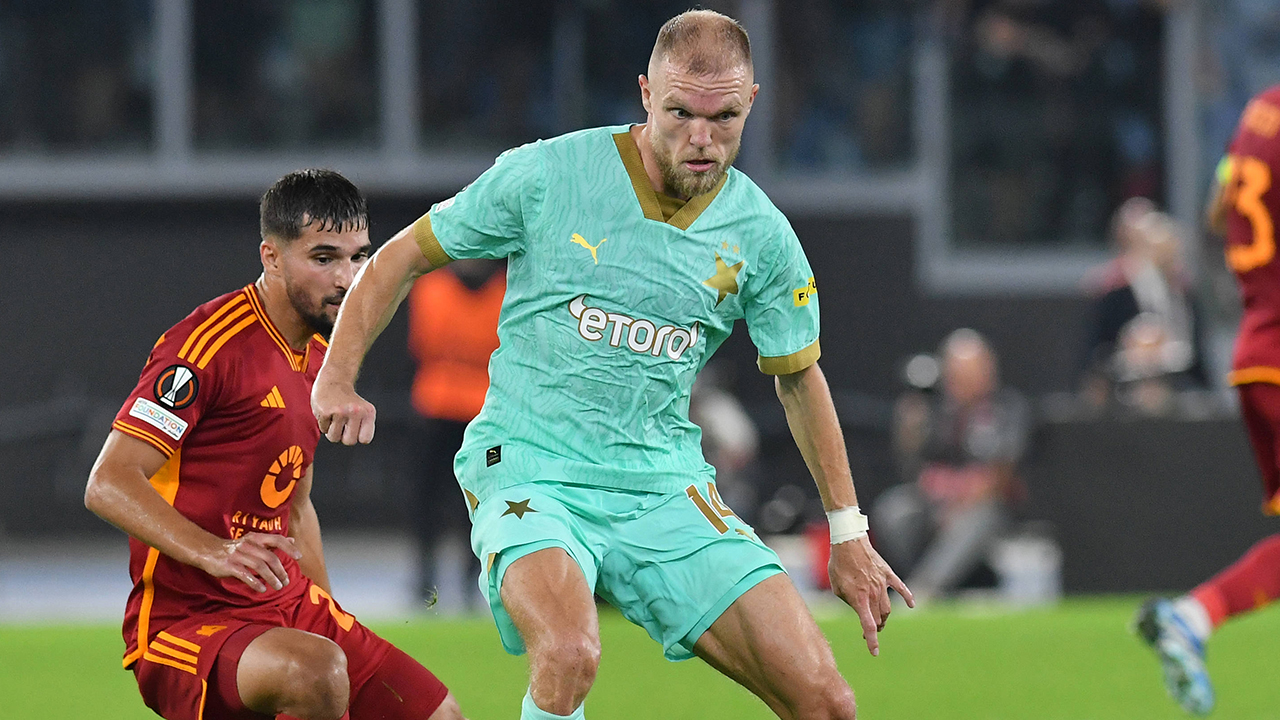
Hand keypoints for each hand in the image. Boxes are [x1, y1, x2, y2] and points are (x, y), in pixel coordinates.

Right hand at [200, 533, 301, 592]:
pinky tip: (262, 589)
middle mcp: (248, 544)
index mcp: (255, 538)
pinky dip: (255, 583)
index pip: (276, 539)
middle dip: (280, 571)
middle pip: (270, 557)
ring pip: (260, 567)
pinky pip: (246, 575)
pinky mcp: (230, 566)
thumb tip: (292, 540)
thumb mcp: (253, 541)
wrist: (207, 550)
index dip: (288, 548)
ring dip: (271, 578)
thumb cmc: (234, 548)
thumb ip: (271, 542)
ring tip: (278, 587)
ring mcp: (238, 555)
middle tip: (286, 581)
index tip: (299, 557)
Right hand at [311, 377, 376, 444]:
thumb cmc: (348, 399)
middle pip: (349, 442)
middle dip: (343, 436)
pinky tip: (327, 412)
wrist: (334, 380)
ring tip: (334, 418)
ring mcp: (340, 411)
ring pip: (334, 438)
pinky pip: (323, 429)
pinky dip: (323, 424)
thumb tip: (360, 441)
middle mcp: (355, 411)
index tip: (355, 430)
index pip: (366, 439)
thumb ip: (363, 426)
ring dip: (332, 431)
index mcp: (368, 412)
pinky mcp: (325, 411)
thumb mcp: (363, 410)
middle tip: (342, 424)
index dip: (358, 437)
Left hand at [828, 536, 913, 656]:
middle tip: (870, 631)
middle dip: (875, 628)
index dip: (871, 641)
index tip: (875, 652)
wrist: (848, 543)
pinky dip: (907, 597)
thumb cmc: (838, 565)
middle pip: (879, 618)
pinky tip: (911, 605)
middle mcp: (873, 594)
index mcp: (859, 599)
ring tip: (880, 620)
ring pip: (888, 607)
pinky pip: (901, 588)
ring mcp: (882, 584)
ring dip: (884, 617)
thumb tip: (859, 607)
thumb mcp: (837, 588)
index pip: (868, 626)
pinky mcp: (888, 574)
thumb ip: (849, 601)